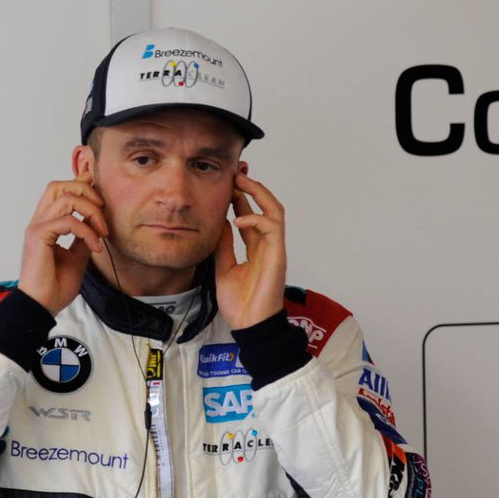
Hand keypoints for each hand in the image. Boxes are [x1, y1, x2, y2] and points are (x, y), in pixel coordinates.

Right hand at [18, 172, 108, 315]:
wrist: (42, 306)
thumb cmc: (54, 287)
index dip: (80, 184)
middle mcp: (39, 222)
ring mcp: (37, 227)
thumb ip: (83, 238)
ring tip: (102, 231)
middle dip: (86, 191)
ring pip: (66, 197)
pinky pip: (68, 220)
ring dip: (91, 210)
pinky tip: (95, 246)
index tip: (99, 193)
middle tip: (102, 211)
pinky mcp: (38, 236)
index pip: (59, 191)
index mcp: (46, 224)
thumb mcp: (77, 257)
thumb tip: (94, 224)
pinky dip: (87, 231)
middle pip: (59, 185)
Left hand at [214, 170, 286, 328]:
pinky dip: (255, 219)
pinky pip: (272, 228)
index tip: (227, 182)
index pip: (250, 215)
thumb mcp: (223, 268)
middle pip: (266, 206)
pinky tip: (238, 219)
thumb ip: (223, 246)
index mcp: (256, 248)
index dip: (241, 197)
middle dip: (253, 186)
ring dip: (259, 193)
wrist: (249, 325)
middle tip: (237, 172)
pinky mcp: (278, 255)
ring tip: (241, 183)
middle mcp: (267, 245)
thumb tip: (220, 223)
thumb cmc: (240, 303)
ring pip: (275, 211)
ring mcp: (275, 249)